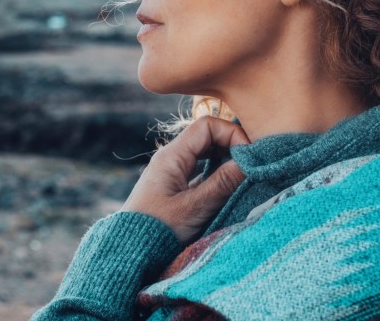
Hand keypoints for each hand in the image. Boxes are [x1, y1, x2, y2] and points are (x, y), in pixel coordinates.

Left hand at [120, 115, 249, 243]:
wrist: (128, 253)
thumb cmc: (157, 231)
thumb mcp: (194, 208)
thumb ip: (223, 183)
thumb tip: (250, 162)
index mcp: (172, 156)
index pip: (207, 126)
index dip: (231, 134)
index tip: (248, 156)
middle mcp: (171, 158)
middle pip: (207, 136)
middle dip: (231, 145)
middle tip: (251, 164)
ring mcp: (172, 172)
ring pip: (205, 153)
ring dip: (225, 159)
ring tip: (243, 175)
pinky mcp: (175, 187)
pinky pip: (201, 169)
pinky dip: (217, 173)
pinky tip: (228, 186)